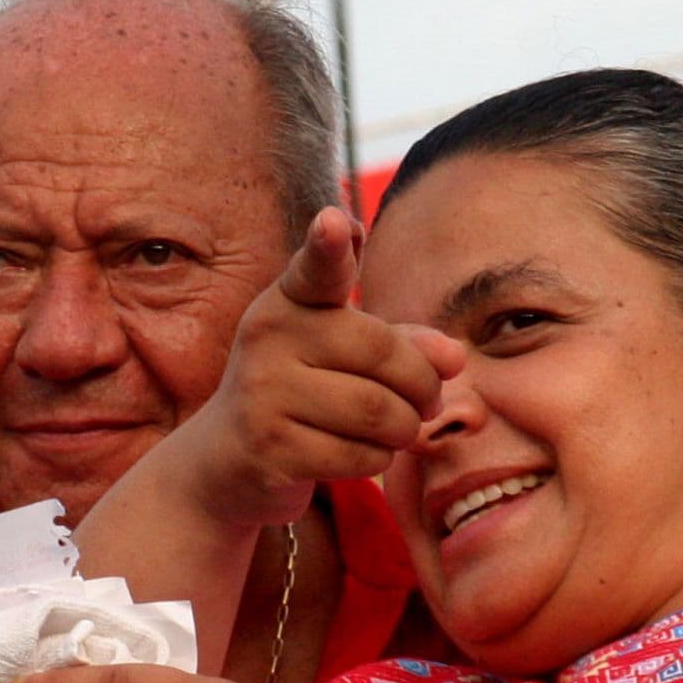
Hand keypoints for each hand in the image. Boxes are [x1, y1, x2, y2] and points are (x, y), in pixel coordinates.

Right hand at [175, 206, 464, 527]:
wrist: (228, 459)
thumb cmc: (302, 391)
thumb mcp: (345, 354)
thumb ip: (403, 342)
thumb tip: (454, 357)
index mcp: (289, 301)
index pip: (316, 269)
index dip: (328, 246)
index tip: (333, 222)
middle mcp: (268, 337)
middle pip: (383, 353)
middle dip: (422, 385)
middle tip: (427, 401)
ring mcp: (263, 393)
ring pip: (378, 411)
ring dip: (405, 428)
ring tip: (398, 429)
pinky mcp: (270, 448)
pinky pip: (359, 455)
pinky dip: (377, 459)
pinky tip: (361, 453)